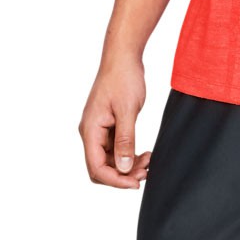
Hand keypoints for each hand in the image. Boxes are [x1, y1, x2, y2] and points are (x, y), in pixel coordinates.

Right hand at [79, 55, 151, 188]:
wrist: (123, 56)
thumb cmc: (123, 78)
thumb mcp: (127, 110)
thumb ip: (125, 140)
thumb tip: (124, 168)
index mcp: (90, 130)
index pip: (96, 168)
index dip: (115, 180)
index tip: (135, 183)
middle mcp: (91, 132)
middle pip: (101, 167)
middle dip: (123, 174)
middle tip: (146, 171)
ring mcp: (99, 129)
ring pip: (110, 159)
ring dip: (127, 165)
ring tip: (149, 161)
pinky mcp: (108, 124)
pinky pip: (115, 148)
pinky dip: (128, 153)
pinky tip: (144, 153)